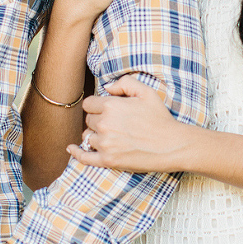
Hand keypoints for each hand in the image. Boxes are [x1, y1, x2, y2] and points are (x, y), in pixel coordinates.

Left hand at [67, 75, 196, 173]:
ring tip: (110, 135)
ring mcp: (105, 144)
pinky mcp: (107, 160)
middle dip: (97, 119)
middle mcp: (104, 124)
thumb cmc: (160, 118)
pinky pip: (84, 157)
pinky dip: (76, 152)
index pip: (89, 104)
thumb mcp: (146, 92)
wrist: (171, 145)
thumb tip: (106, 87)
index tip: (107, 109)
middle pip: (88, 120)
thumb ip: (124, 83)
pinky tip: (71, 149)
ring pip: (88, 136)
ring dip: (95, 134)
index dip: (97, 105)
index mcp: (111, 106)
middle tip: (114, 122)